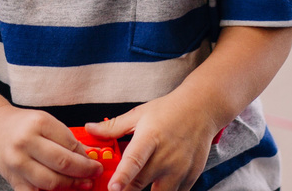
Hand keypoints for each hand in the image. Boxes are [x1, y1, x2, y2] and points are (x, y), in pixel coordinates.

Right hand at [0, 105, 103, 190]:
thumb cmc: (22, 126)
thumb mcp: (45, 122)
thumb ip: (67, 138)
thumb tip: (91, 154)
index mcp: (38, 124)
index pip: (70, 144)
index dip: (87, 157)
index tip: (96, 162)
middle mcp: (26, 143)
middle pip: (62, 164)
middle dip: (84, 172)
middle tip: (94, 174)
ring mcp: (18, 164)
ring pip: (51, 182)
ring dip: (72, 186)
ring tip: (83, 184)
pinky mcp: (13, 181)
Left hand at [84, 94, 217, 190]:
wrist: (201, 109)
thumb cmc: (169, 110)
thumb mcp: (139, 114)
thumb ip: (113, 127)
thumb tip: (90, 129)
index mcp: (150, 138)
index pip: (134, 160)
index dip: (122, 177)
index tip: (113, 188)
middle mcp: (165, 156)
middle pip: (141, 183)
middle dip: (127, 190)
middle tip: (118, 189)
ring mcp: (180, 168)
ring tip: (136, 187)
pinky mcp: (190, 177)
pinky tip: (157, 185)